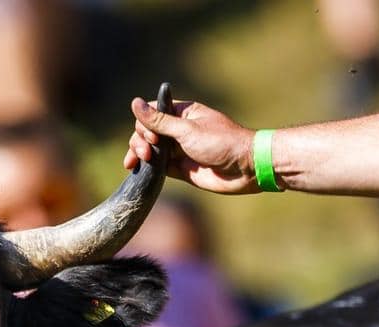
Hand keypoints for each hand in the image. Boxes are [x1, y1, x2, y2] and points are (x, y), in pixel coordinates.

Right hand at [123, 97, 260, 194]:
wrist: (245, 168)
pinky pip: (159, 167)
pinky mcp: (181, 169)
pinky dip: (147, 168)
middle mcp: (178, 130)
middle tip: (146, 153)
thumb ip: (159, 121)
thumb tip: (134, 103)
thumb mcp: (187, 130)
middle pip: (147, 132)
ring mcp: (179, 150)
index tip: (151, 136)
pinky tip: (137, 171)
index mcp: (182, 113)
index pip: (151, 113)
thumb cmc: (221, 143)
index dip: (144, 124)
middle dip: (140, 141)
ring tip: (137, 163)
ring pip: (151, 149)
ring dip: (140, 153)